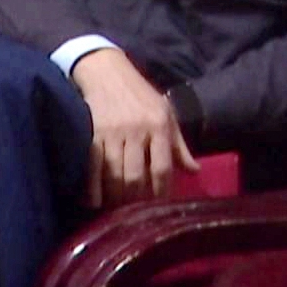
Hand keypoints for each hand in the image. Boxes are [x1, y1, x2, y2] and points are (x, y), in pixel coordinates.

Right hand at [71, 48, 198, 207]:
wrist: (108, 73)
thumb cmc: (142, 96)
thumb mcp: (166, 114)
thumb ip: (179, 145)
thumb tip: (194, 171)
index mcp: (160, 126)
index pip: (163, 167)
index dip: (162, 191)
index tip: (160, 206)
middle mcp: (137, 130)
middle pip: (137, 175)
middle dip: (137, 199)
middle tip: (137, 213)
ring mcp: (113, 133)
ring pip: (115, 175)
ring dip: (116, 197)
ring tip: (119, 211)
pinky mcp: (91, 135)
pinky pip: (92, 168)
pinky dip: (93, 189)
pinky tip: (96, 202)